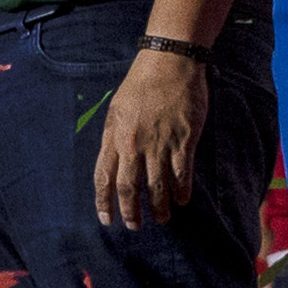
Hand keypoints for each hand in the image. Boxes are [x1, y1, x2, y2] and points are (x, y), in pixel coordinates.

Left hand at [93, 46, 207, 230]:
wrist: (170, 61)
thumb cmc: (141, 84)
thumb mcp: (116, 110)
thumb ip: (113, 139)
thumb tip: (111, 165)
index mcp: (115, 137)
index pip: (104, 179)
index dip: (104, 203)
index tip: (108, 219)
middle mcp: (134, 144)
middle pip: (129, 189)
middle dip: (132, 213)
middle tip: (135, 226)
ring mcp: (160, 143)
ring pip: (156, 187)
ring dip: (159, 208)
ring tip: (162, 219)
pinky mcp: (183, 140)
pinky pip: (181, 174)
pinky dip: (182, 191)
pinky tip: (182, 200)